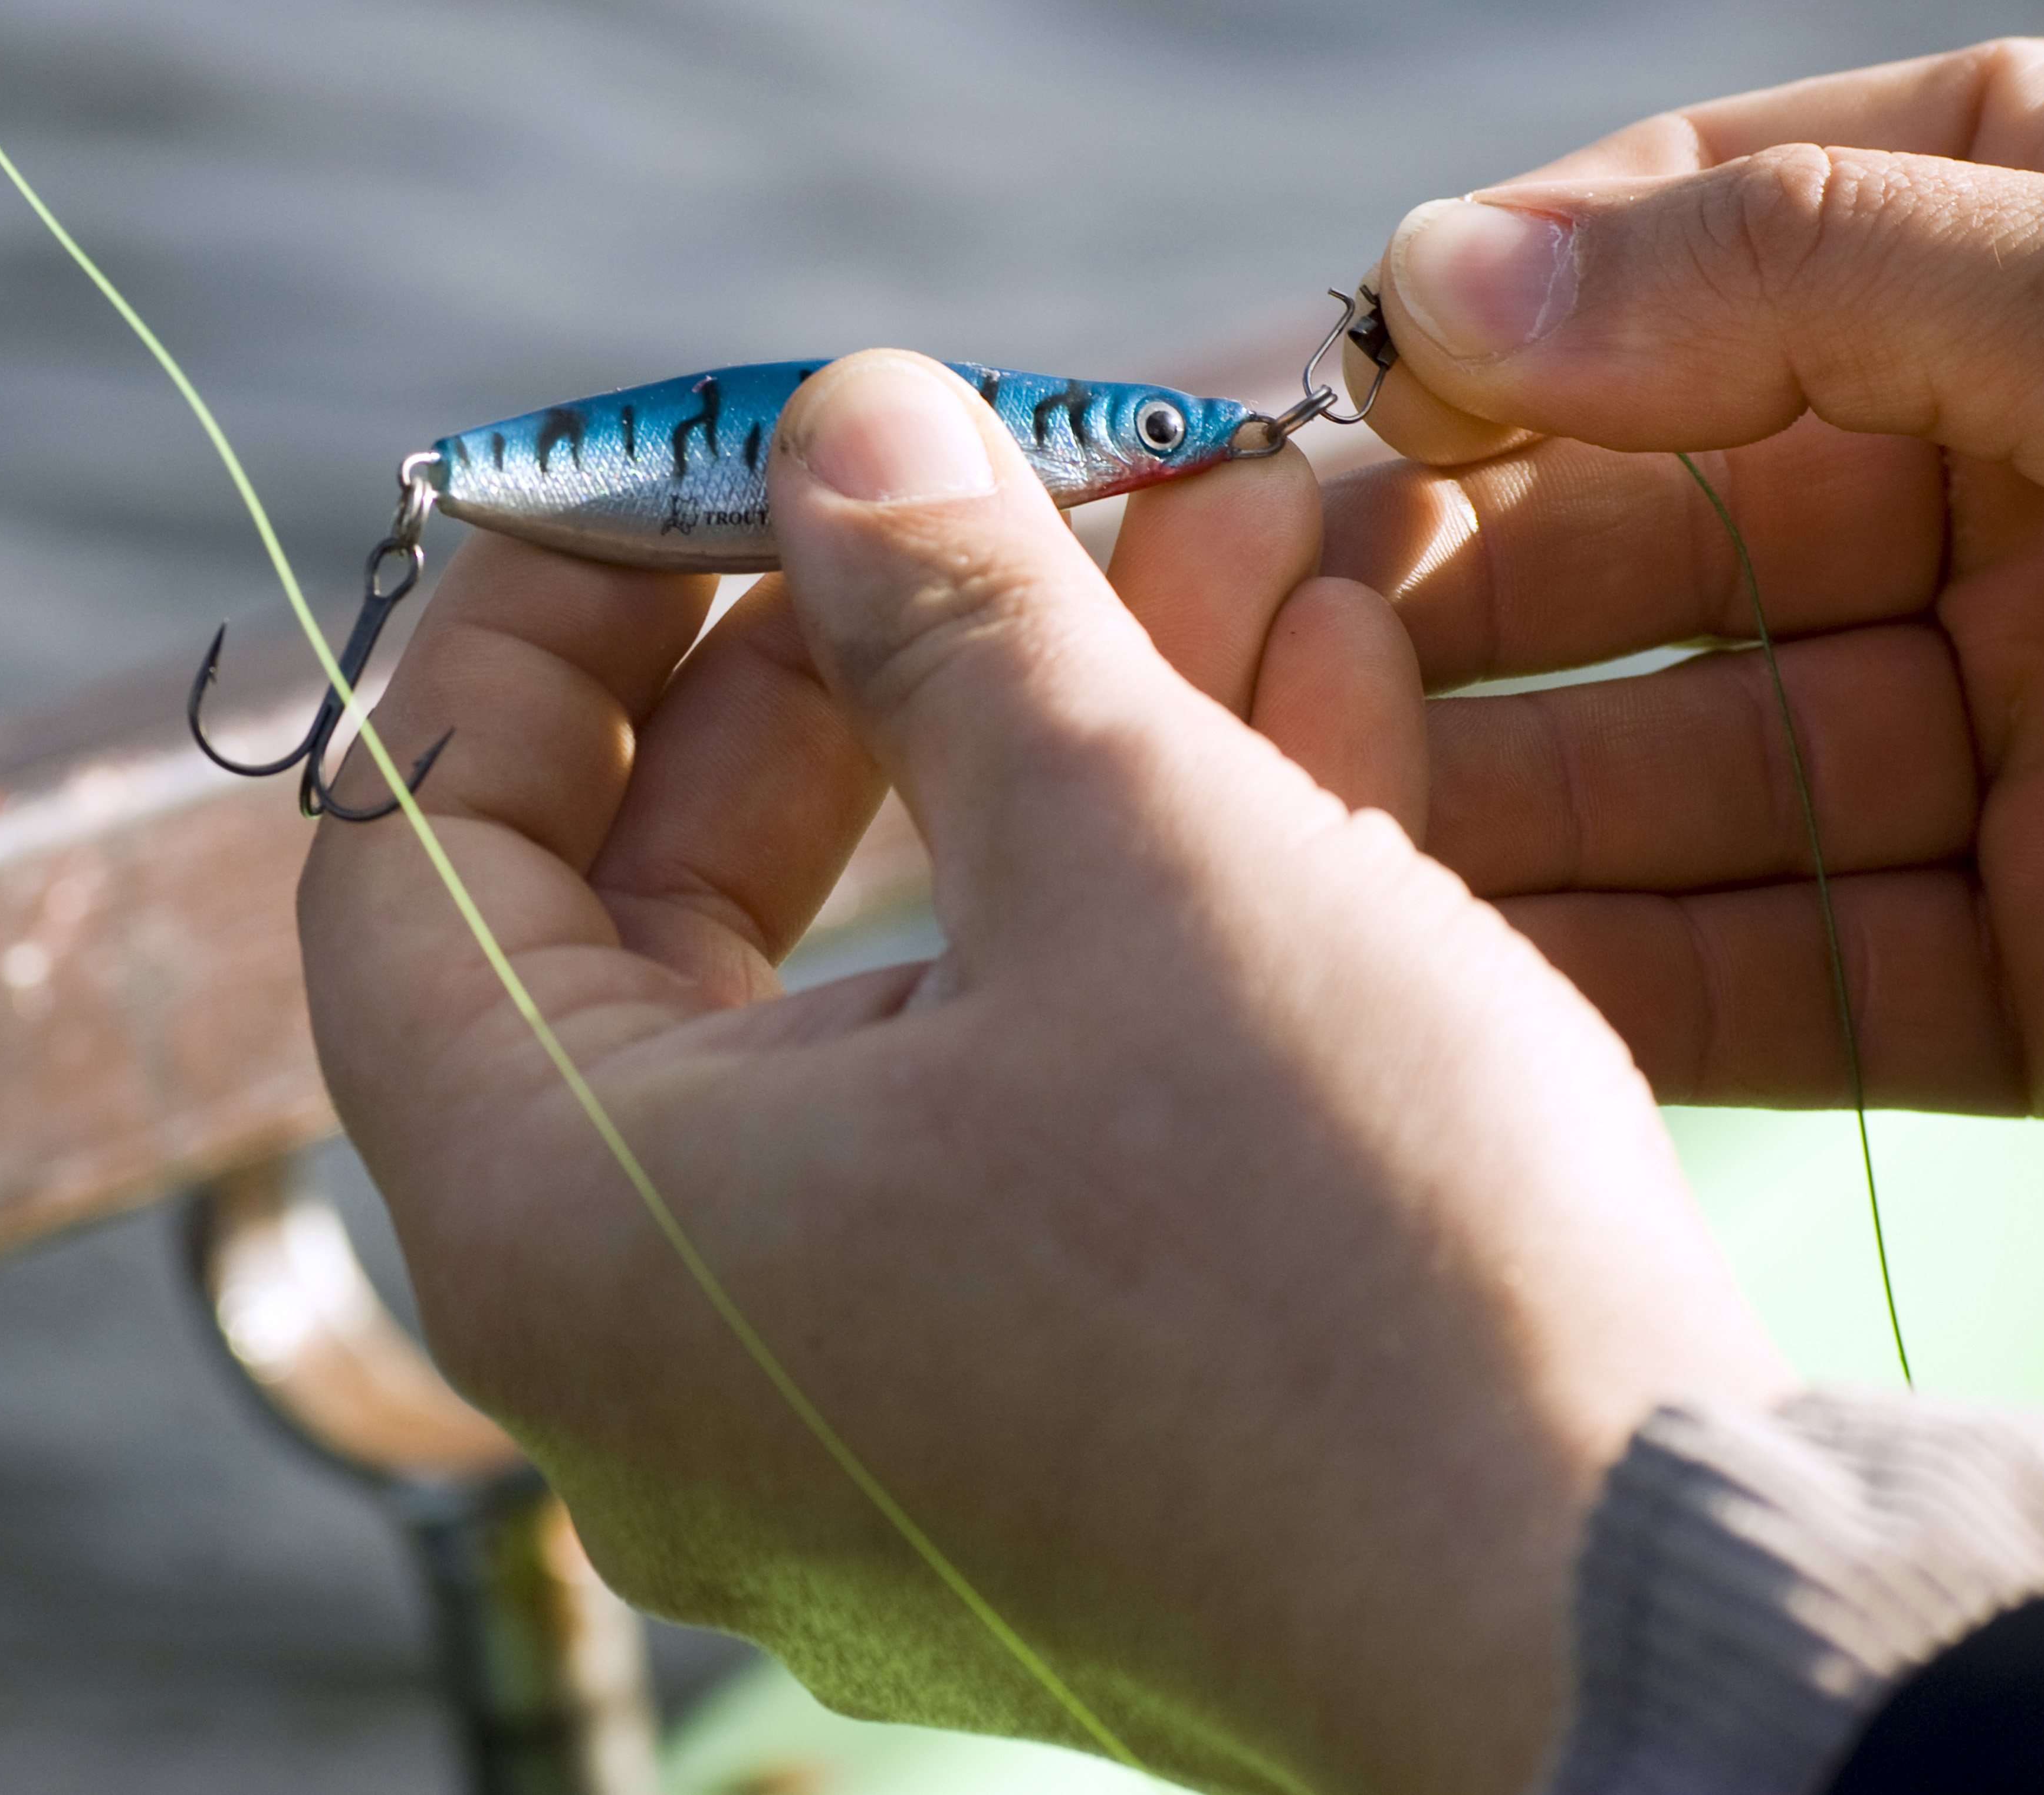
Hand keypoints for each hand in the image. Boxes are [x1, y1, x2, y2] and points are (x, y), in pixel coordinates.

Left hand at [299, 352, 1786, 1794]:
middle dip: (822, 671)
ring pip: (868, 1000)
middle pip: (644, 926)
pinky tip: (1289, 703)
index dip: (529, 627)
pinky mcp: (1015, 1429)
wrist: (1632, 1620)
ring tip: (1192, 533)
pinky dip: (1104, 925)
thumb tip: (850, 423)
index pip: (411, 858)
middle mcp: (653, 1357)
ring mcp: (833, 1408)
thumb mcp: (1126, 849)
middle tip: (926, 494)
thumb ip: (946, 612)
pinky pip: (995, 1119)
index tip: (672, 464)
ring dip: (1021, 758)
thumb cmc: (1335, 1251)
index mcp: (568, 1234)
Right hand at [1346, 34, 2043, 1126]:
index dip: (1495, 306)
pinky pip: (1786, 967)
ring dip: (1480, 783)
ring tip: (1287, 794)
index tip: (1307, 387)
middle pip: (1661, 524)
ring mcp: (2043, 733)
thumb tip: (1447, 261)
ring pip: (1687, 755)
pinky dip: (1609, 970)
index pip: (1713, 236)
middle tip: (1239, 632)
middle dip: (1447, 577)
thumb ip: (1800, 270)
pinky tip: (1431, 956)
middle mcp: (2043, 482)